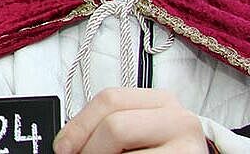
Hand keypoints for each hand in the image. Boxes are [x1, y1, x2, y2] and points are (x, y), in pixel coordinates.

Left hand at [54, 87, 205, 153]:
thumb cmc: (159, 152)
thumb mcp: (136, 132)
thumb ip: (105, 128)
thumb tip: (65, 143)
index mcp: (161, 101)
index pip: (109, 100)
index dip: (78, 126)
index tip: (62, 148)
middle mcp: (178, 119)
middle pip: (115, 126)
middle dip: (90, 150)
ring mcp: (187, 146)